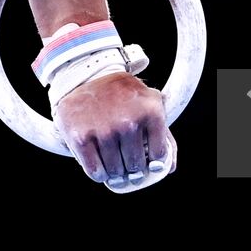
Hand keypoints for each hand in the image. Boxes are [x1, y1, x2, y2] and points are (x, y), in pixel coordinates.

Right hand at [54, 71, 175, 189]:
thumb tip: (168, 168)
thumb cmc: (124, 97)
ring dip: (115, 172)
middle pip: (136, 167)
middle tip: (127, 162)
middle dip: (133, 169)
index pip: (159, 156)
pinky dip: (99, 173)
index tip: (146, 159)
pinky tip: (100, 162)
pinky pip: (95, 173)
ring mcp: (104, 131)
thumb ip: (164, 135)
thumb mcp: (150, 104)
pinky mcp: (81, 138)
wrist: (87, 77)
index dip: (153, 162)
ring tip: (113, 159)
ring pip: (115, 172)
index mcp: (151, 112)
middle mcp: (129, 122)